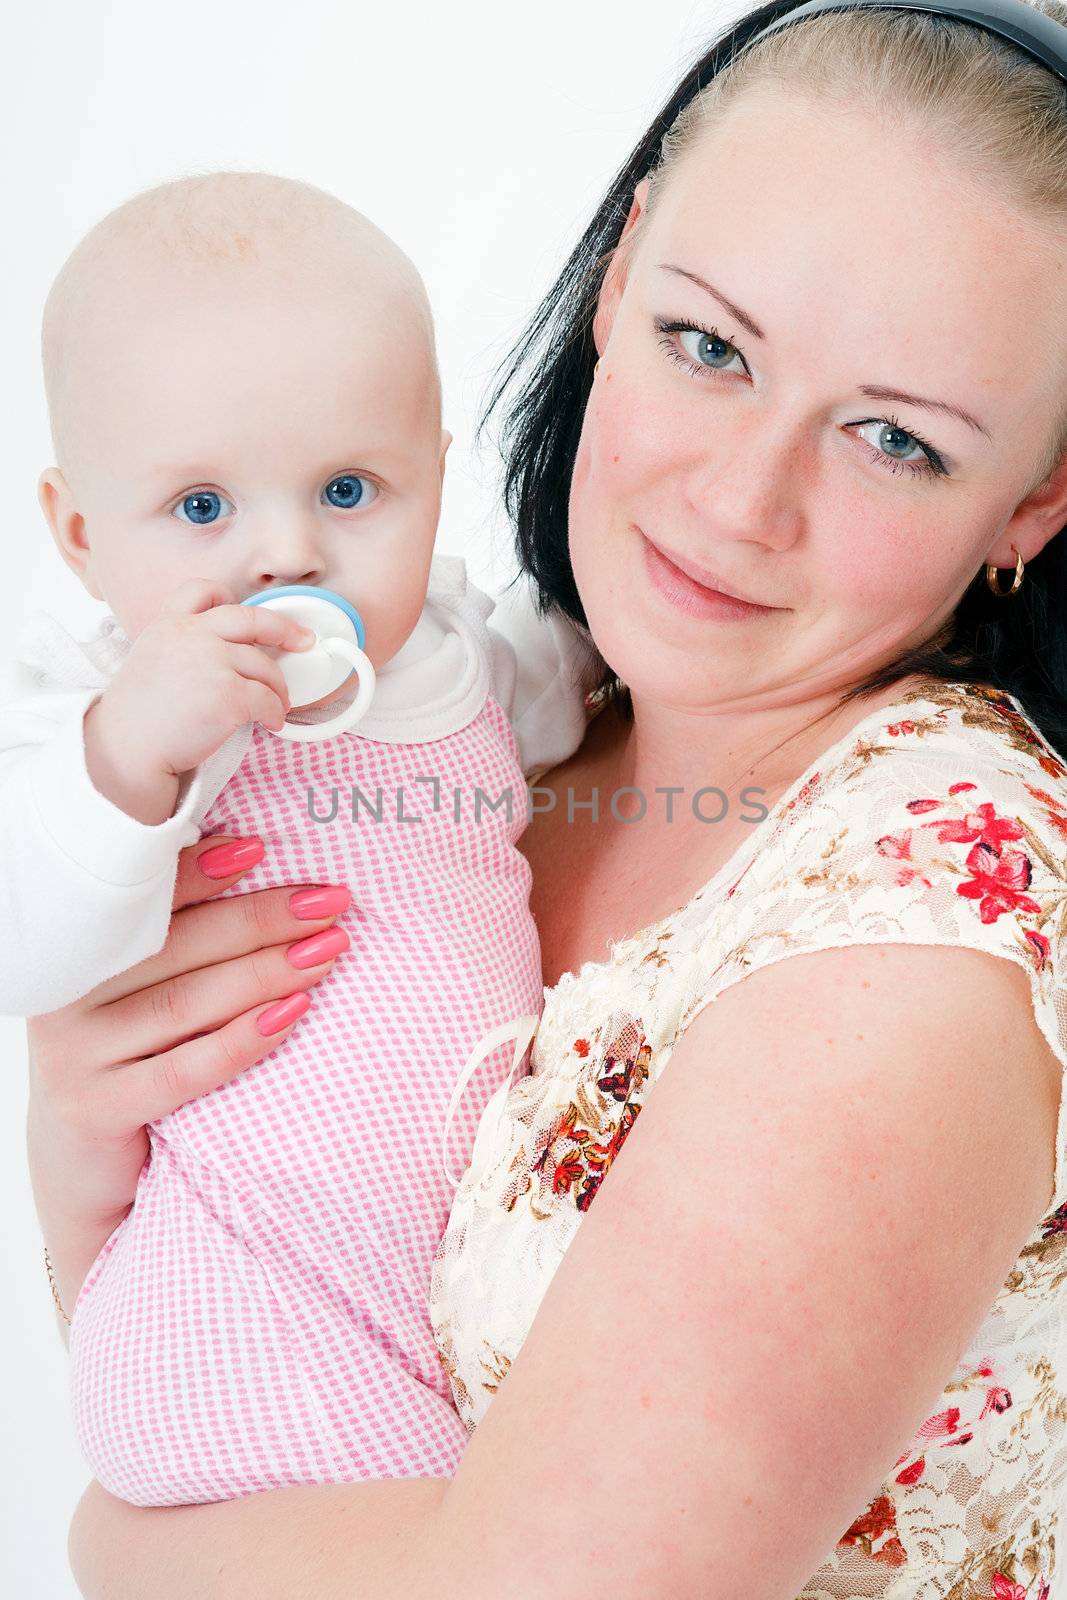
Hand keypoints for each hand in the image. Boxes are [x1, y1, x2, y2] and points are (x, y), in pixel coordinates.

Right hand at [26, 831, 351, 1320]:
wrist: (80, 1160)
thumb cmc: (130, 1053)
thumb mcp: (139, 987)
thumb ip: (175, 934)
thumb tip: (252, 857)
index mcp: (76, 949)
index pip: (142, 899)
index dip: (201, 870)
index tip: (261, 847)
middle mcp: (67, 995)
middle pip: (176, 946)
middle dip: (261, 918)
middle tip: (329, 900)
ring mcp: (76, 1054)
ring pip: (186, 1003)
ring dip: (266, 972)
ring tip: (328, 950)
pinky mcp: (98, 1109)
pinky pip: (185, 1069)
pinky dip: (244, 1039)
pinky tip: (294, 1013)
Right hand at [84, 579, 315, 823]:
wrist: (126, 751)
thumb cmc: (139, 719)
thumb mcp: (152, 662)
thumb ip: (184, 648)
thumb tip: (229, 655)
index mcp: (169, 625)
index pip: (203, 590)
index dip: (230, 598)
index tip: (249, 613)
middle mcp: (192, 635)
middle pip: (251, 619)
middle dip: (285, 629)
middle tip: (304, 641)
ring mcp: (212, 662)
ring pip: (265, 666)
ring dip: (278, 689)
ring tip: (276, 706)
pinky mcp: (229, 694)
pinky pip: (268, 699)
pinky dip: (275, 713)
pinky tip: (270, 724)